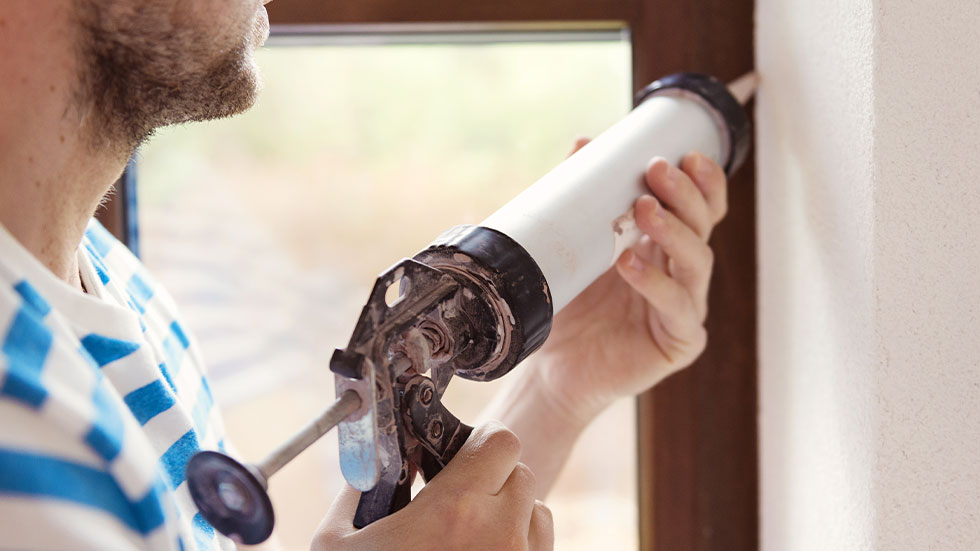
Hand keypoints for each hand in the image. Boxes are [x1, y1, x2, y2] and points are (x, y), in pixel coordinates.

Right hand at [312, 422, 553, 550]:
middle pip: (520, 475)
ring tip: (468, 532)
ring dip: (510, 512)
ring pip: (536, 514)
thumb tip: (380, 457)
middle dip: (490, 476)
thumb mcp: (336, 542)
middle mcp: (499, 537)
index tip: (460, 451)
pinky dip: (516, 544)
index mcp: (455, 511)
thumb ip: (361, 488)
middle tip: (457, 494)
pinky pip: (537, 550)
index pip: (501, 441)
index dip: (480, 440)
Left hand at [533, 140, 728, 418]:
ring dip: (674, 232)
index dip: (702, 180)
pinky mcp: (679, 341)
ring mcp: (684, 308)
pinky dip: (655, 283)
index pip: (699, 208)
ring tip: (644, 209)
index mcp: (664, 247)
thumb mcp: (571, 246)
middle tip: (658, 170)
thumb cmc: (568, 306)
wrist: (552, 368)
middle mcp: (681, 274)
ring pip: (697, 262)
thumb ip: (580, 199)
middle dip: (686, 195)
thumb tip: (584, 143)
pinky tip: (630, 264)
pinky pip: (678, 308)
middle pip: (703, 227)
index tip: (684, 153)